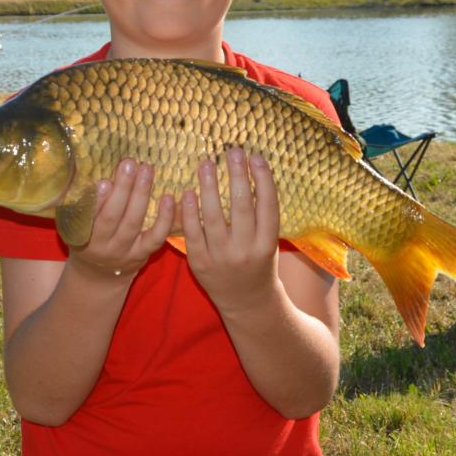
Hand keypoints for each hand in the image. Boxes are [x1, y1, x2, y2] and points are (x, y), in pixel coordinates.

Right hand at [67, 158, 173, 284]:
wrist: (100, 275)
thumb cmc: (90, 239)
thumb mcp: (80, 225)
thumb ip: (88, 205)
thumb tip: (104, 178)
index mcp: (81, 235)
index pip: (88, 216)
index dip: (97, 200)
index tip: (104, 181)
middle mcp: (102, 245)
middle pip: (112, 216)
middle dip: (122, 189)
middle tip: (130, 164)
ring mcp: (123, 251)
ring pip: (133, 223)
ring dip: (141, 194)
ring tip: (146, 170)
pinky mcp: (143, 254)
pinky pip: (156, 237)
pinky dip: (164, 218)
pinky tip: (168, 198)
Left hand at [182, 148, 280, 315]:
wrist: (246, 303)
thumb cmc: (258, 263)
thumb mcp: (268, 241)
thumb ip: (261, 215)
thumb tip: (251, 172)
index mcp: (267, 244)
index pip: (268, 206)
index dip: (263, 180)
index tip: (256, 156)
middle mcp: (246, 251)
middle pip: (241, 208)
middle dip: (237, 176)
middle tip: (232, 151)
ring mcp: (221, 258)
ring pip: (214, 218)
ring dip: (209, 188)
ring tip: (206, 164)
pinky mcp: (200, 264)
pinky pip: (193, 234)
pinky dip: (190, 213)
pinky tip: (188, 192)